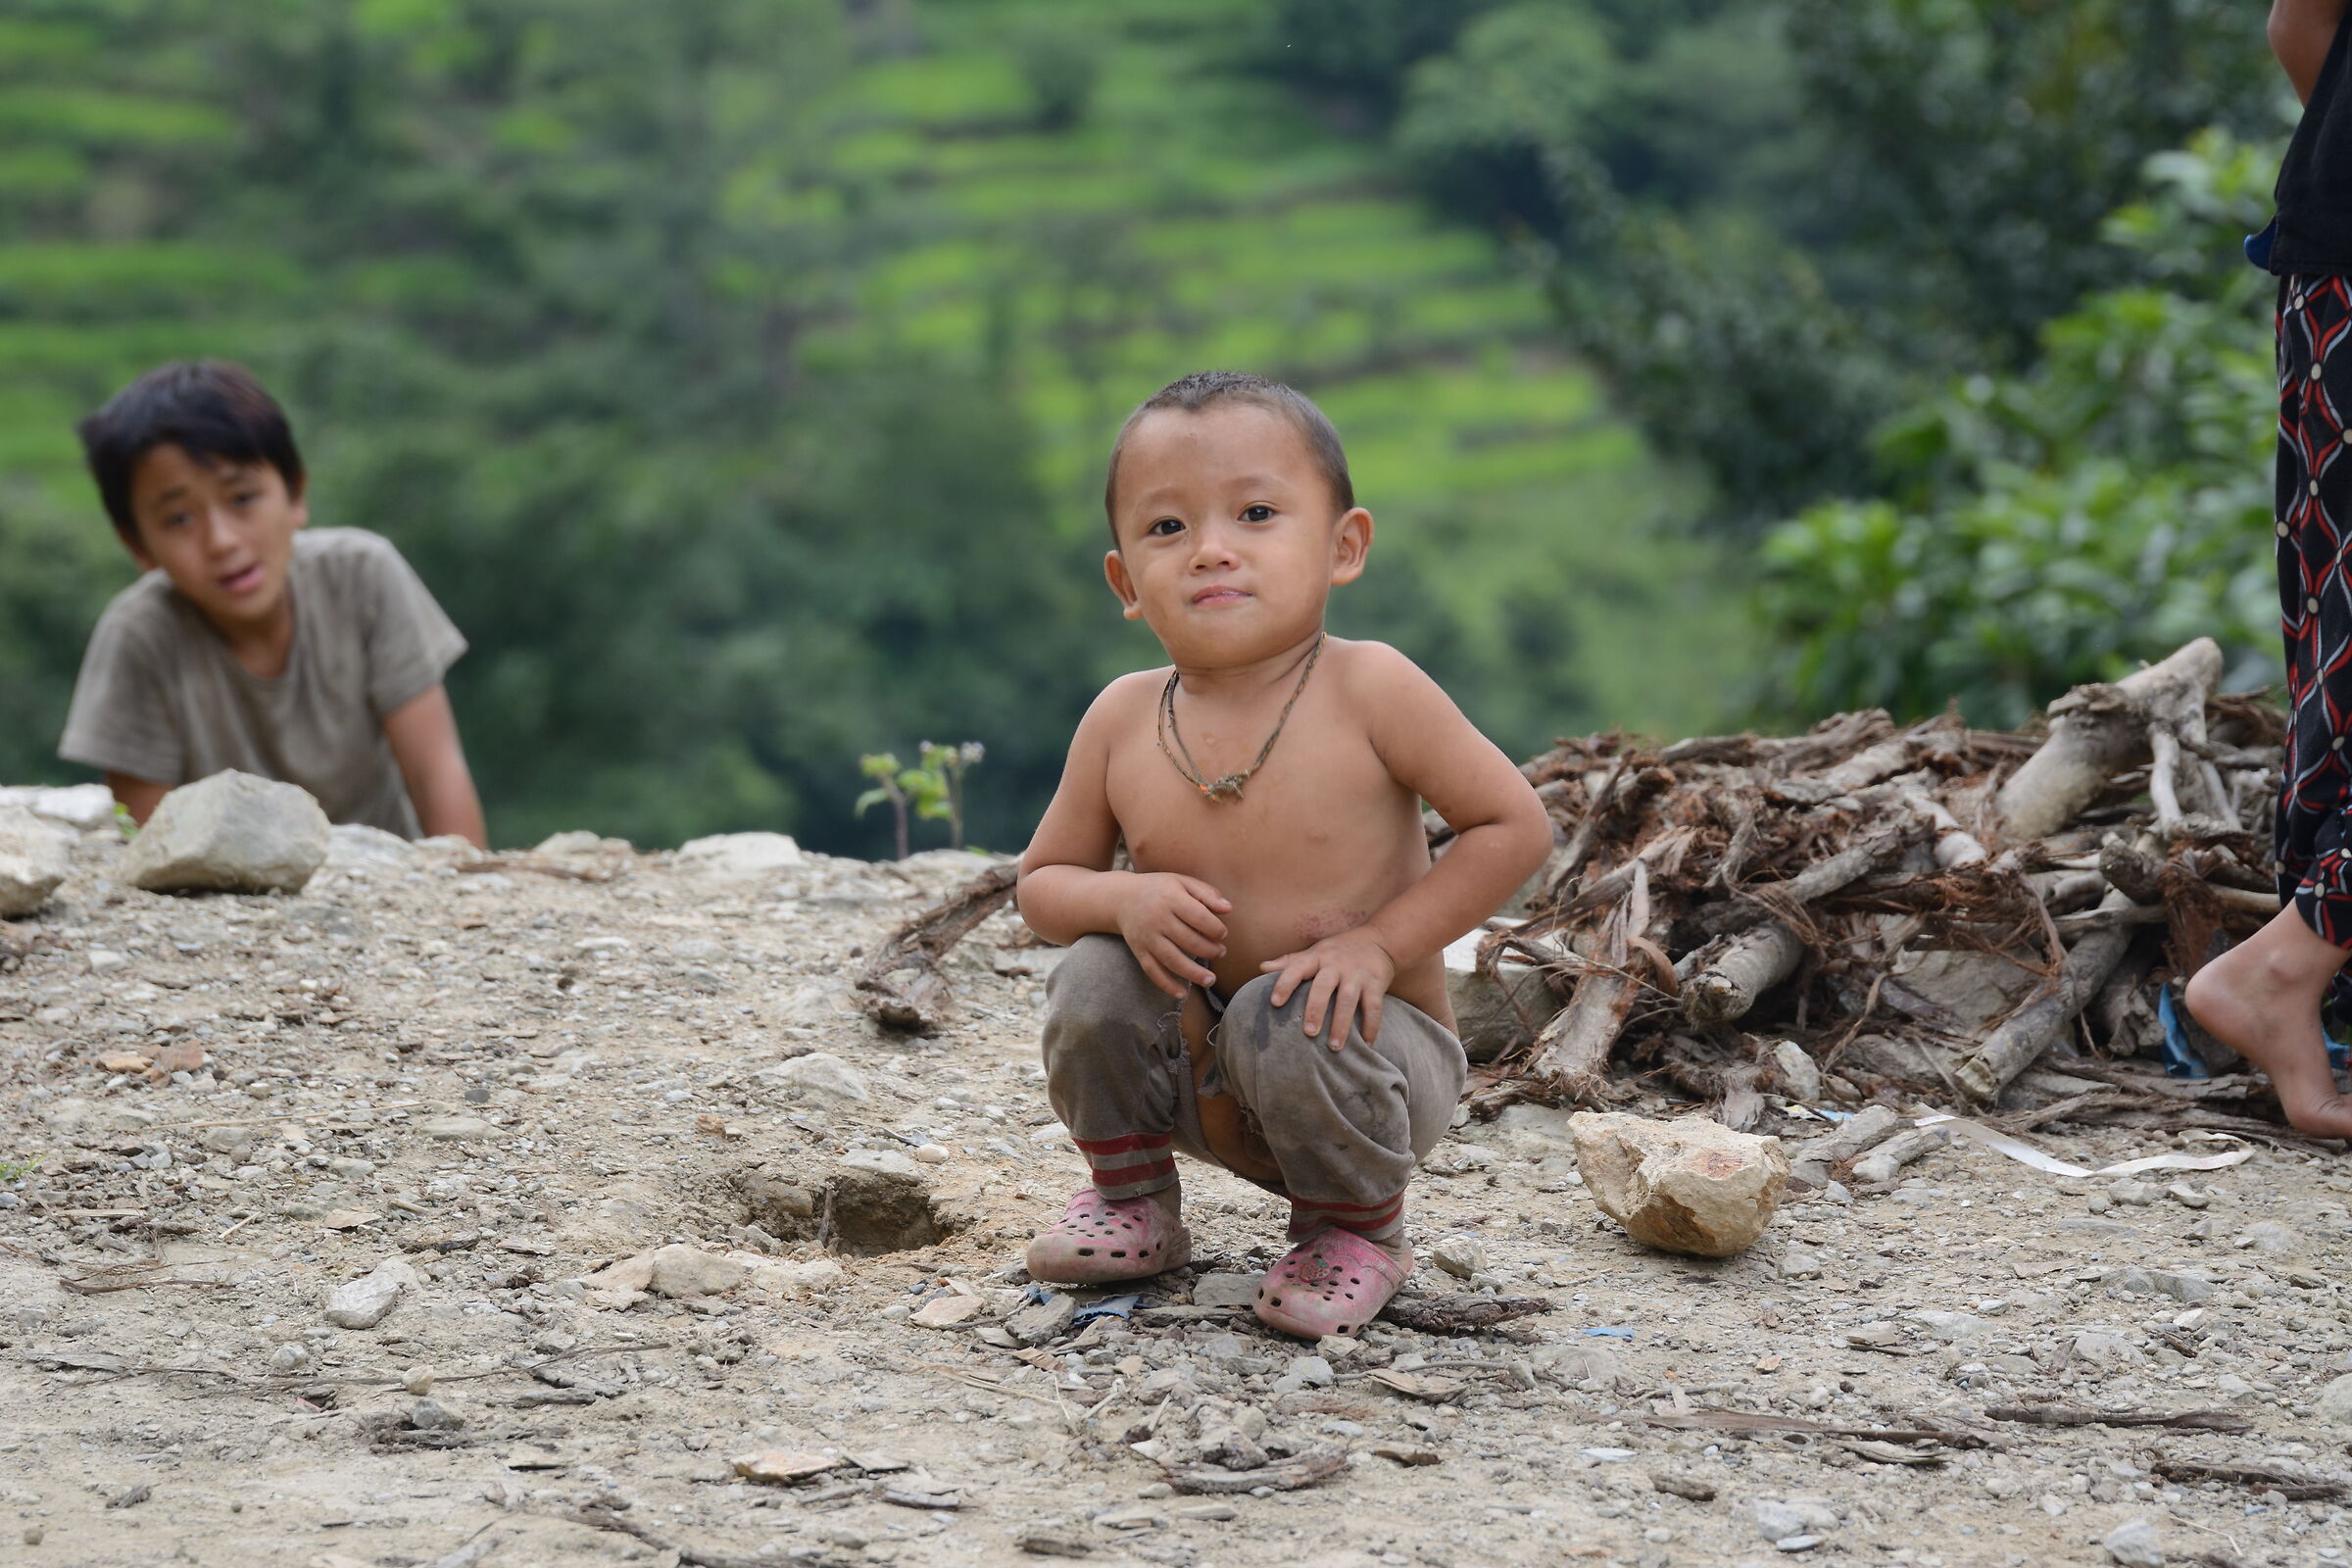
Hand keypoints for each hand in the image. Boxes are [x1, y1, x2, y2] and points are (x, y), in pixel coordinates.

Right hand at [1116, 873, 1231, 995]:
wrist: (1122, 898)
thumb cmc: (1160, 889)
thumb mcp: (1182, 882)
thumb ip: (1206, 893)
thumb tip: (1229, 908)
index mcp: (1170, 898)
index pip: (1198, 917)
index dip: (1215, 929)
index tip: (1223, 934)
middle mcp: (1157, 918)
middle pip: (1187, 940)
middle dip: (1209, 950)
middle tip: (1221, 952)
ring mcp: (1147, 937)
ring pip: (1171, 960)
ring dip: (1193, 973)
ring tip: (1210, 979)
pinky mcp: (1139, 951)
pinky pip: (1153, 971)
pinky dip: (1167, 985)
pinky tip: (1183, 993)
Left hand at [1261, 927, 1396, 1047]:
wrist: (1379, 939)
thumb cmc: (1338, 950)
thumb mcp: (1315, 952)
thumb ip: (1290, 961)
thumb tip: (1261, 968)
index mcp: (1317, 957)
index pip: (1297, 968)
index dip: (1285, 984)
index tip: (1275, 1003)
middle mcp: (1336, 964)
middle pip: (1323, 987)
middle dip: (1316, 1010)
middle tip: (1309, 1033)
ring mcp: (1357, 974)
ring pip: (1348, 999)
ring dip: (1341, 1024)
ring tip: (1334, 1046)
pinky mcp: (1376, 983)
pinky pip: (1374, 1006)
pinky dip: (1371, 1025)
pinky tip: (1366, 1043)